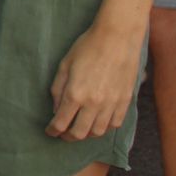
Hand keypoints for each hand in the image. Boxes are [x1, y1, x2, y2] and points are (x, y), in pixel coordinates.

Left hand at [46, 21, 143, 140]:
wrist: (117, 38)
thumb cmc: (87, 47)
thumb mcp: (64, 65)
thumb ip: (58, 89)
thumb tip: (56, 109)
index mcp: (75, 94)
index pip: (61, 123)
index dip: (52, 130)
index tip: (49, 131)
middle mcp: (94, 103)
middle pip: (79, 133)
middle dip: (68, 136)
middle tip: (63, 133)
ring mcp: (111, 104)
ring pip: (98, 132)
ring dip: (86, 134)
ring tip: (79, 128)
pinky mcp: (125, 102)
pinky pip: (114, 124)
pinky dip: (104, 127)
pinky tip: (98, 121)